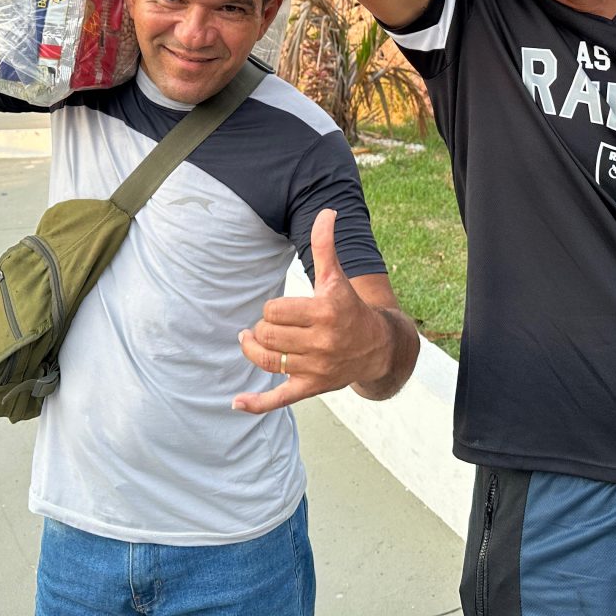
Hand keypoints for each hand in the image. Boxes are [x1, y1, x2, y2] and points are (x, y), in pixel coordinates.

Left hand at [232, 209, 392, 413]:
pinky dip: (257, 403)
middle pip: (267, 335)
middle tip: (273, 326)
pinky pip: (280, 399)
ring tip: (253, 341)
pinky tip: (236, 402)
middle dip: (264, 328)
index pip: (274, 311)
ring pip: (267, 361)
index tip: (282, 309)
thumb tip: (327, 211)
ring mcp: (316, 369)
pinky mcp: (311, 388)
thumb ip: (327, 245)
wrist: (378, 347)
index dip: (272, 309)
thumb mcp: (338, 277)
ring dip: (254, 350)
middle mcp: (322, 342)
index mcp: (325, 312)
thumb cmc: (350, 308)